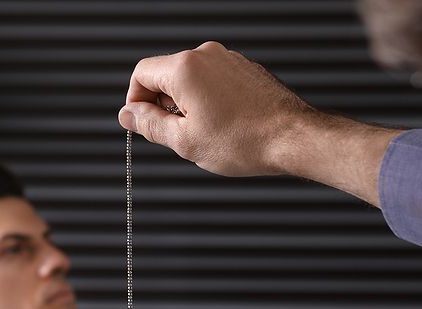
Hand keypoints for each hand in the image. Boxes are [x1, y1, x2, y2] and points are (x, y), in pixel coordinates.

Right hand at [119, 41, 400, 205]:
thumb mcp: (184, 141)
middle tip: (175, 136)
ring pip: (191, 79)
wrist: (292, 138)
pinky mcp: (245, 70)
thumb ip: (149, 125)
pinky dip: (210, 101)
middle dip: (163, 104)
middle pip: (166, 74)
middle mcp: (206, 55)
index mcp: (185, 68)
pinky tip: (224, 126)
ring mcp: (228, 60)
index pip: (141, 73)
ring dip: (187, 105)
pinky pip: (214, 81)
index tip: (141, 123)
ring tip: (205, 134)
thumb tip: (128, 115)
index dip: (135, 101)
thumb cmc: (244, 141)